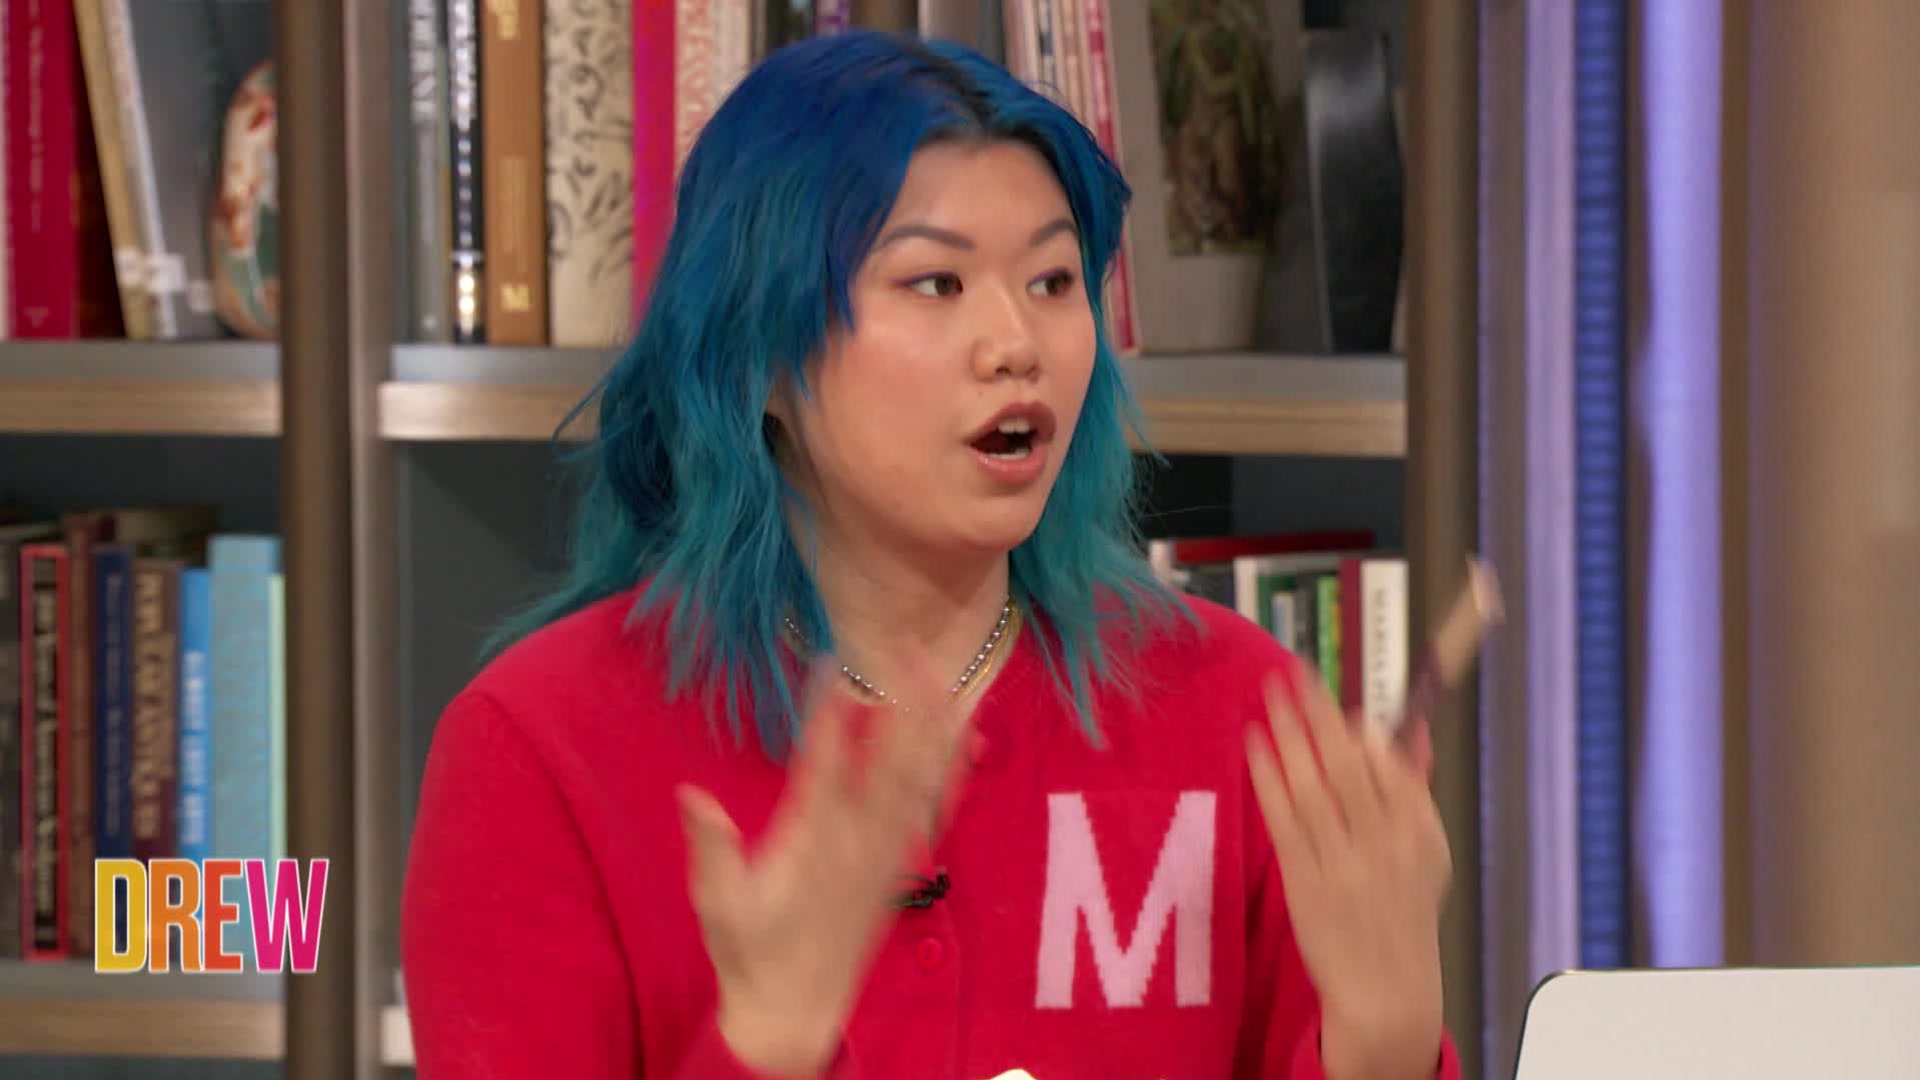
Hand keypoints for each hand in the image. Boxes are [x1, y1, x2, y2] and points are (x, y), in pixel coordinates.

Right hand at [678, 653, 975, 1076]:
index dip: (828, 716)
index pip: (821, 769)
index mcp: (808, 845)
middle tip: (911, 652)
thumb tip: (691, 794)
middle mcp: (855, 844)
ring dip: (934, 730)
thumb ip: (712, 849)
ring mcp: (882, 855)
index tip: (834, 666)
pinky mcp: (897, 867)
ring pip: (917, 783)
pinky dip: (949, 773)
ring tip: (947, 676)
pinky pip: (931, 813)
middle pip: (888, 765)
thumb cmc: (750, 952)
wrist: (797, 1011)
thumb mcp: (719, 903)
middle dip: (903, 706)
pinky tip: (964, 739)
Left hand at [1245, 665, 1451, 1079]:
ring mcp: (1343, 863)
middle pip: (1350, 764)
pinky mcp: (1305, 881)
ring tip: (1270, 694)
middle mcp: (1383, 844)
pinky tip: (1255, 742)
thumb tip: (1411, 730)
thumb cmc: (1403, 914)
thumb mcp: (1428, 853)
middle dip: (1321, 714)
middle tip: (1296, 671)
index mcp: (1418, 833)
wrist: (1387, 992)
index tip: (1337, 701)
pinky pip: (1285, 819)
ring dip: (1290, 734)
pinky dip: (1270, 776)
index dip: (1360, 729)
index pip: (1390, 766)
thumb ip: (1415, 790)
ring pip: (1314, 785)